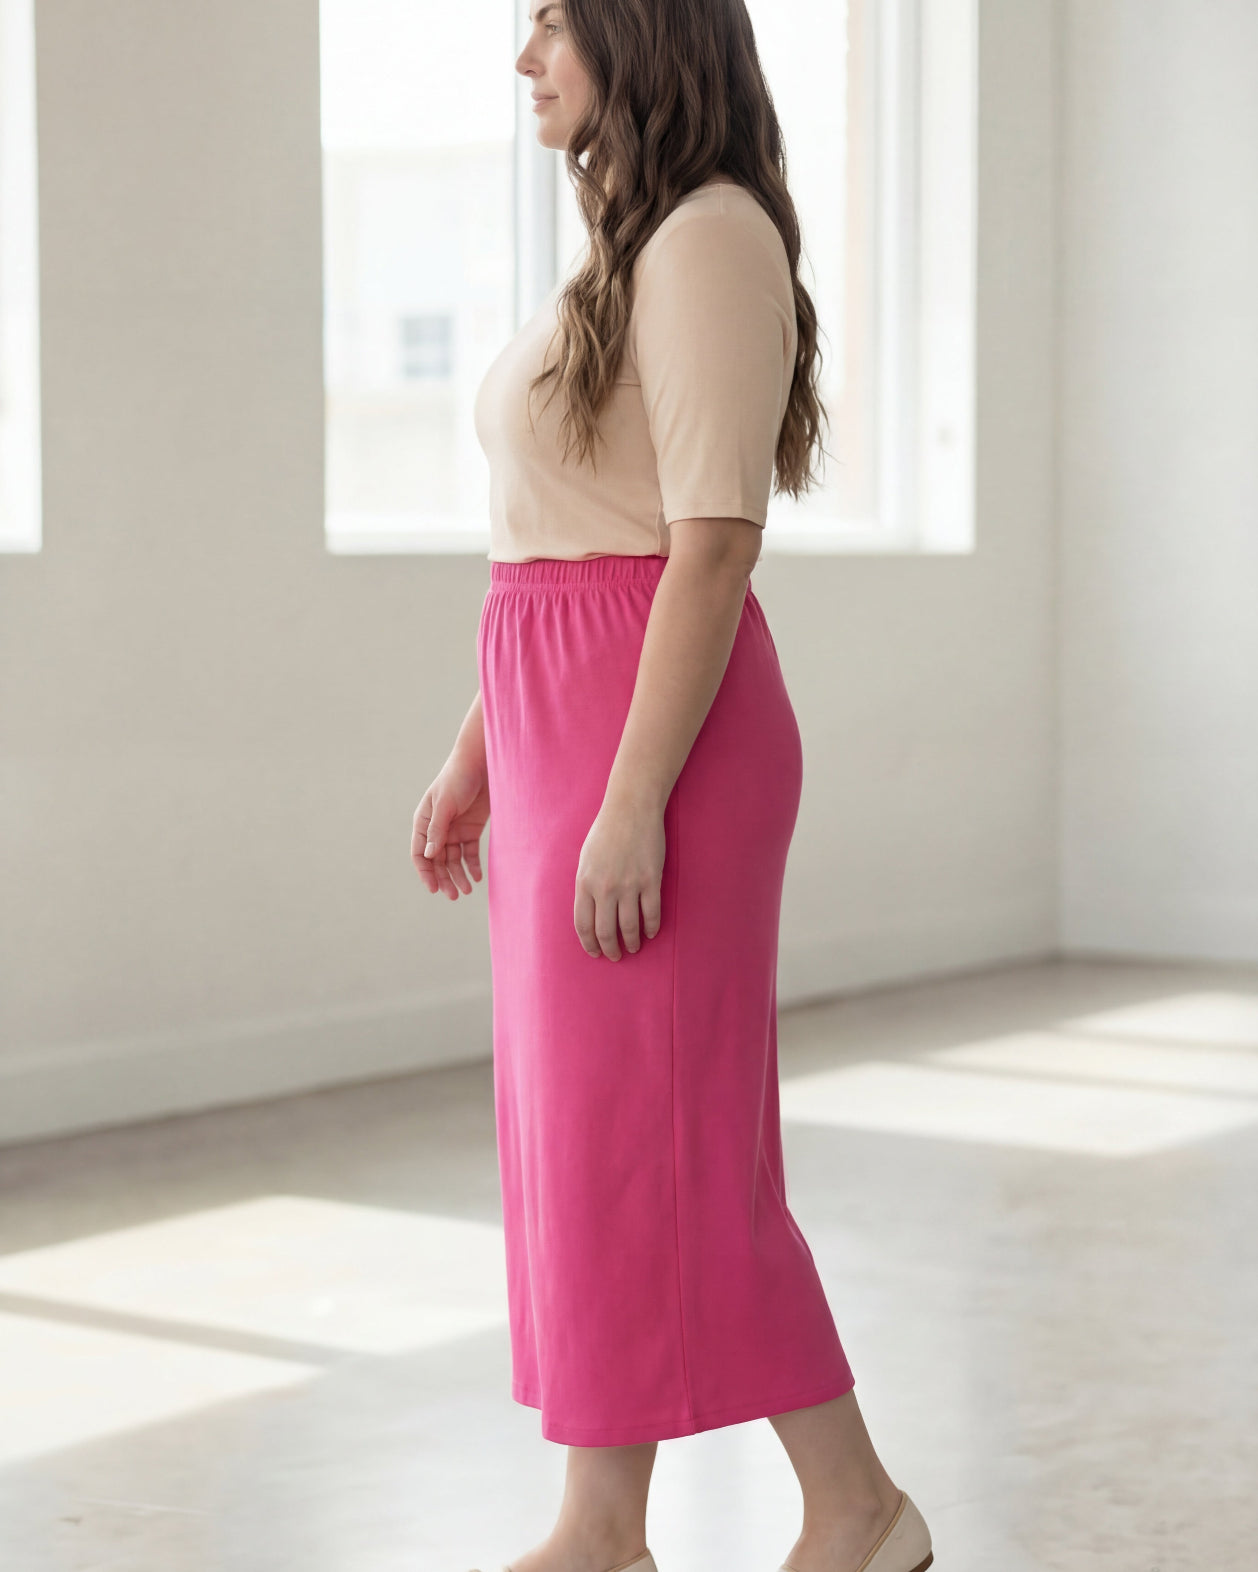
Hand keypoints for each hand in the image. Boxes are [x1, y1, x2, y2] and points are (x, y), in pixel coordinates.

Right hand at [412, 751, 489, 899]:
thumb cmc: (458, 778)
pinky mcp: (471, 828)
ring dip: (458, 875)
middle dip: (444, 878)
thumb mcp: (445, 804)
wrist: (482, 762)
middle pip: (438, 861)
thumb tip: (430, 856)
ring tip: (466, 890)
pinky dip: (472, 866)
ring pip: (454, 859)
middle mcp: (437, 829)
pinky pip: (469, 852)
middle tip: (454, 895)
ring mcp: (454, 829)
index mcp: (424, 822)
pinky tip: (477, 877)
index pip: (420, 853)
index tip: (434, 889)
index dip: (426, 872)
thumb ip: (437, 829)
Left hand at [574, 796, 664, 959]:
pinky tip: (651, 932)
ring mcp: (629, 885)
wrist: (631, 809)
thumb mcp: (585, 859)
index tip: (595, 952)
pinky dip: (652, 927)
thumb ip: (587, 885)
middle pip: (605, 931)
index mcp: (584, 882)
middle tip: (615, 956)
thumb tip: (592, 912)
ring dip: (632, 942)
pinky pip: (651, 913)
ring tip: (634, 947)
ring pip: (629, 927)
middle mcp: (604, 888)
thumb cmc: (606, 831)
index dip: (589, 943)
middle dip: (610, 949)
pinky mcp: (650, 880)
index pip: (583, 924)